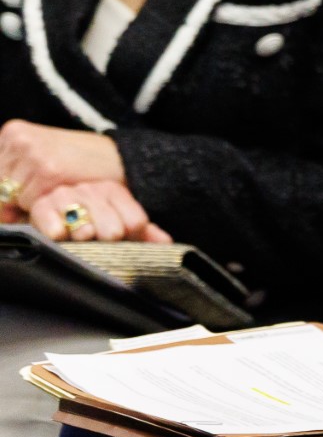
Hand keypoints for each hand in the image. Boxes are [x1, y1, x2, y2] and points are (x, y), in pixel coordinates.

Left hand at [0, 121, 124, 210]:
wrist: (123, 161)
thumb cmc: (80, 163)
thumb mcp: (41, 158)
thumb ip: (12, 176)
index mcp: (13, 132)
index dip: (3, 191)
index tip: (17, 196)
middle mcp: (19, 139)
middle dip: (13, 198)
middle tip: (42, 194)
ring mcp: (33, 153)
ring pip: (9, 196)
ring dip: (28, 203)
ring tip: (55, 191)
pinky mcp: (48, 170)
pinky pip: (28, 201)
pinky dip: (42, 206)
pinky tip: (61, 194)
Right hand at [26, 178, 167, 244]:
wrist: (48, 197)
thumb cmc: (89, 215)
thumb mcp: (117, 218)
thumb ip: (143, 231)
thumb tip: (165, 244)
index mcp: (114, 192)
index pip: (136, 223)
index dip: (133, 238)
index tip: (125, 242)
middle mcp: (92, 191)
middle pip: (113, 230)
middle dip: (109, 241)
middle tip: (102, 244)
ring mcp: (67, 197)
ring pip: (86, 229)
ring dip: (86, 238)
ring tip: (84, 240)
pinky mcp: (43, 207)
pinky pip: (55, 228)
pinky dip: (58, 236)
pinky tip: (61, 238)